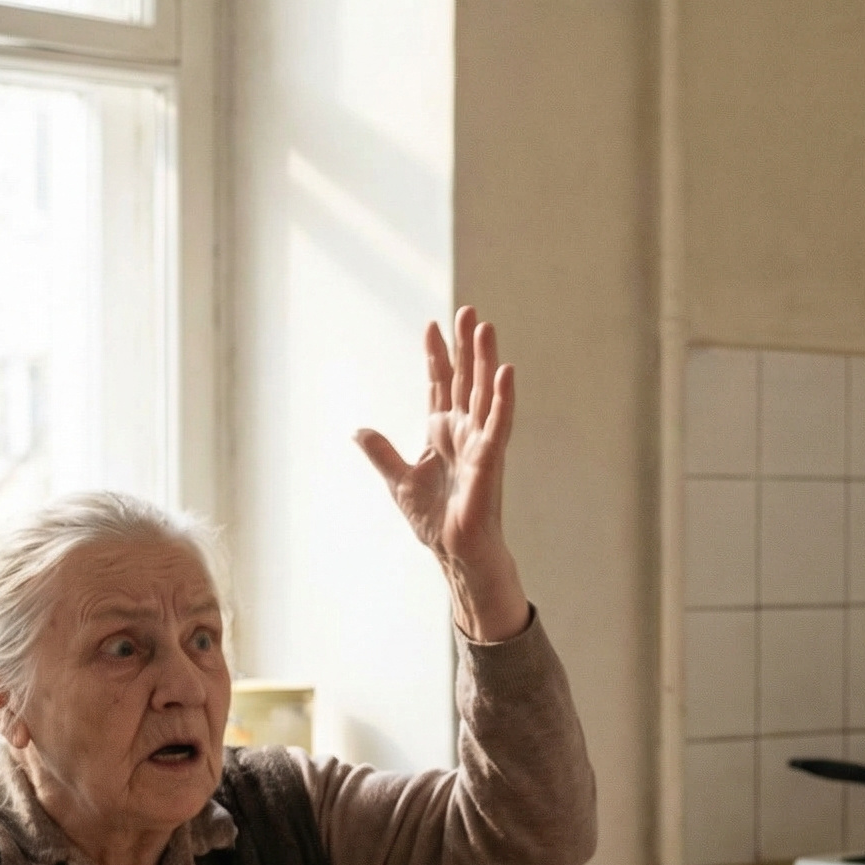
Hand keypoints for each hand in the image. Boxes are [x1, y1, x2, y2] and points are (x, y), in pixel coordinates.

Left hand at [355, 307, 529, 642]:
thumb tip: (359, 431)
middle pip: (466, 378)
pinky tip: (505, 371)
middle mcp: (464, 431)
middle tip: (468, 311)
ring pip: (484, 392)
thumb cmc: (436, 521)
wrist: (454, 552)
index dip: (436, 355)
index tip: (432, 324)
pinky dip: (503, 397)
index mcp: (442, 433)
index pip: (441, 384)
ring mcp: (480, 442)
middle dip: (465, 345)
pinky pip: (499, 422)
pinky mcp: (491, 459)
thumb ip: (382, 452)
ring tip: (485, 326)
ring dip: (485, 359)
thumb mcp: (399, 480)